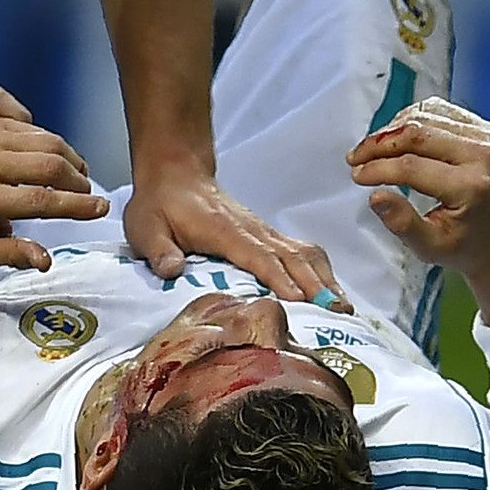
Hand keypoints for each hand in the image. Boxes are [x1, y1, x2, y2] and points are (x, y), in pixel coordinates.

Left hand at [0, 118, 108, 267]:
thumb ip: (11, 254)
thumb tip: (46, 260)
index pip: (41, 199)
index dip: (77, 205)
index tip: (101, 208)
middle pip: (50, 166)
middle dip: (79, 181)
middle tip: (89, 195)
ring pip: (48, 142)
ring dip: (71, 160)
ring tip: (78, 178)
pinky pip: (34, 129)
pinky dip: (53, 144)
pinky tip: (57, 159)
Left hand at [124, 164, 351, 312]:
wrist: (175, 174)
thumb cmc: (159, 204)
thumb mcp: (145, 226)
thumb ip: (158, 249)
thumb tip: (171, 270)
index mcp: (224, 231)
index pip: (259, 256)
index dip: (280, 278)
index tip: (300, 301)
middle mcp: (252, 229)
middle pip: (293, 257)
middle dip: (317, 285)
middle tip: (340, 315)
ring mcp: (263, 231)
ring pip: (304, 253)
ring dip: (325, 279)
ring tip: (344, 309)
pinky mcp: (267, 234)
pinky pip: (301, 251)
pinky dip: (320, 272)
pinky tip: (331, 293)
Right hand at [347, 97, 489, 326]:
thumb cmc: (464, 247)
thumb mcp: (429, 248)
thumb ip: (402, 223)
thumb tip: (375, 196)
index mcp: (471, 187)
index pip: (413, 167)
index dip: (378, 168)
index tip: (356, 176)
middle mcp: (483, 155)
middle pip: (417, 134)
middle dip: (378, 144)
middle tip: (355, 158)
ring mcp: (486, 138)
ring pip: (425, 117)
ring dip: (390, 131)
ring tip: (371, 150)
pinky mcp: (483, 129)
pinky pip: (438, 112)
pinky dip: (411, 120)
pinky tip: (396, 138)